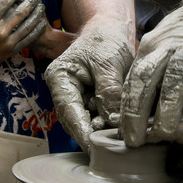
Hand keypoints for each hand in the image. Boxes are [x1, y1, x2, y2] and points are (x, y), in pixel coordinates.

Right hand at [0, 0, 45, 66]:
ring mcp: (7, 42)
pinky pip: (28, 38)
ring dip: (36, 15)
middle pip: (19, 13)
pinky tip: (41, 22)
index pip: (5, 4)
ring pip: (26, 26)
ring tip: (41, 6)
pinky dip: (36, 30)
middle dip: (29, 3)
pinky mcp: (12, 50)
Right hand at [43, 25, 133, 151]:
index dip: (82, 133)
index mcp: (59, 78)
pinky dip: (109, 121)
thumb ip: (110, 92)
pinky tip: (122, 122)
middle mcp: (63, 92)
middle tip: (117, 142)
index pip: (69, 113)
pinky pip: (98, 118)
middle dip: (95, 133)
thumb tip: (113, 123)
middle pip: (76, 122)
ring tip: (122, 129)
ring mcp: (75, 99)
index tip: (95, 149)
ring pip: (88, 123)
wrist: (109, 32)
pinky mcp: (88, 103)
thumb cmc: (105, 42)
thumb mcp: (109, 63)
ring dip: (104, 128)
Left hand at [120, 0, 182, 146]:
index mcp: (154, 45)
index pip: (133, 78)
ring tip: (166, 138)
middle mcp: (172, 46)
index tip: (120, 131)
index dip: (125, 107)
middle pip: (147, 80)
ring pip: (178, 82)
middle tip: (133, 141)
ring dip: (169, 112)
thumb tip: (134, 103)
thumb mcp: (165, 41)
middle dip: (137, 113)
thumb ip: (152, 66)